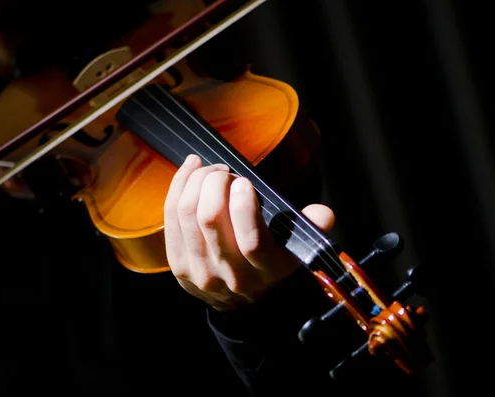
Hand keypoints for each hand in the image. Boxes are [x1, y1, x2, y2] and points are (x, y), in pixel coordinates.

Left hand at [164, 154, 334, 311]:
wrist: (239, 301)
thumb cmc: (267, 261)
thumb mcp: (294, 249)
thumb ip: (309, 228)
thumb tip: (324, 215)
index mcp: (264, 271)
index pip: (251, 242)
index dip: (243, 207)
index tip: (243, 182)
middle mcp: (229, 274)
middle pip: (210, 220)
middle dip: (214, 183)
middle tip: (224, 171)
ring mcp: (198, 271)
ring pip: (186, 215)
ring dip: (195, 181)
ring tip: (208, 170)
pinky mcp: (176, 264)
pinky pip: (170, 218)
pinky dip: (178, 186)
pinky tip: (189, 170)